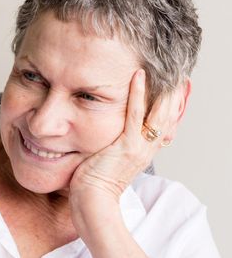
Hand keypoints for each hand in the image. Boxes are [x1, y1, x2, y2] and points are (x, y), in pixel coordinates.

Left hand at [69, 69, 179, 206]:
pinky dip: (138, 94)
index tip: (174, 86)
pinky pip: (136, 115)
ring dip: (162, 88)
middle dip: (173, 93)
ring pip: (158, 113)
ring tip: (162, 67)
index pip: (164, 123)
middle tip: (176, 73)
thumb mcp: (112, 160)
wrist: (92, 202)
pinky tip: (138, 76)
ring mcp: (139, 147)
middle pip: (168, 116)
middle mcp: (147, 148)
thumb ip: (117, 145)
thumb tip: (109, 134)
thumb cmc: (95, 182)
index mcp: (144, 151)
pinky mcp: (127, 146)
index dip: (171, 104)